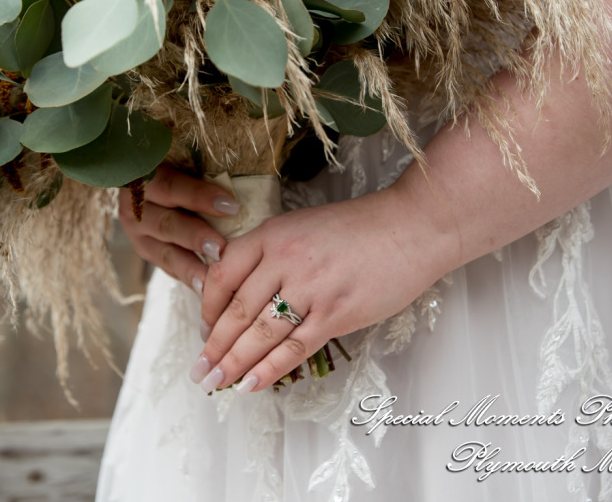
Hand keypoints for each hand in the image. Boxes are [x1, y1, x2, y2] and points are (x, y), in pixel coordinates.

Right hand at [118, 165, 239, 295]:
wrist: (150, 180)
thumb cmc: (183, 165)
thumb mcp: (183, 159)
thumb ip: (202, 168)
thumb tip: (234, 181)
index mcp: (144, 176)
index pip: (171, 186)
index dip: (200, 196)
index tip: (232, 207)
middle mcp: (135, 206)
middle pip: (166, 224)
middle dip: (195, 237)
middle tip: (221, 249)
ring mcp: (137, 232)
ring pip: (164, 252)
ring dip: (190, 267)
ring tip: (211, 282)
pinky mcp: (145, 250)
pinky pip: (167, 267)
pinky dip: (187, 278)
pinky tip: (205, 290)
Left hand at [188, 185, 439, 393]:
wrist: (411, 228)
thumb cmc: (358, 229)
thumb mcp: (303, 226)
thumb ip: (271, 254)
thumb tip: (241, 293)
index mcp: (272, 235)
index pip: (222, 275)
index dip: (207, 309)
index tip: (204, 330)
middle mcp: (285, 260)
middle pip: (236, 312)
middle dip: (213, 347)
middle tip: (200, 371)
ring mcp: (310, 289)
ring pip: (260, 335)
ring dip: (233, 364)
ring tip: (216, 383)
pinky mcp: (336, 314)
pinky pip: (293, 349)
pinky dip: (268, 370)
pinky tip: (250, 385)